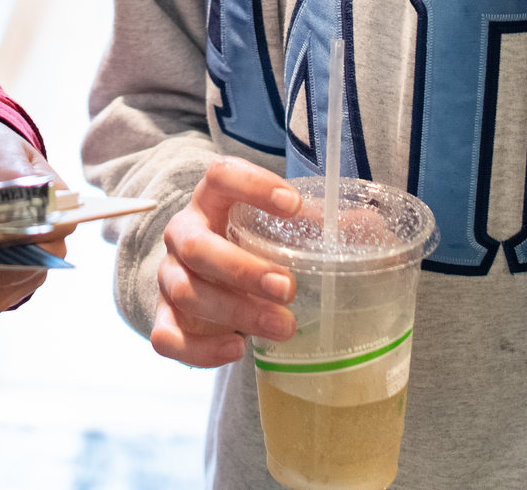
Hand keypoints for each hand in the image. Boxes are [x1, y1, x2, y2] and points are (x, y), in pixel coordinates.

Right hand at [150, 157, 302, 367]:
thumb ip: (317, 225)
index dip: (252, 185)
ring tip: (283, 327)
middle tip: (288, 287)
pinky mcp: (164, 320)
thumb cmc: (253, 250)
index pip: (220, 176)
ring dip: (235, 311)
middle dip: (242, 268)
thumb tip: (361, 225)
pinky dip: (201, 349)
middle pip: (196, 245)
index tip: (293, 204)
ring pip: (186, 292)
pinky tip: (237, 349)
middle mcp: (183, 235)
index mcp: (212, 202)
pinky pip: (167, 338)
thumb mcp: (280, 231)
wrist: (214, 288)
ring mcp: (169, 278)